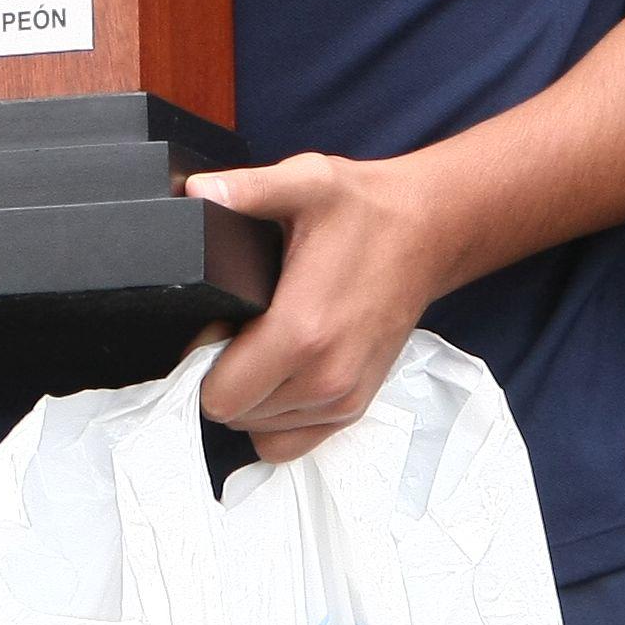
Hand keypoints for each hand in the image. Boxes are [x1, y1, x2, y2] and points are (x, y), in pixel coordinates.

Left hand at [183, 153, 459, 460]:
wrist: (428, 232)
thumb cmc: (366, 210)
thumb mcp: (307, 183)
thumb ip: (247, 189)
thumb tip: (196, 193)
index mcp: (302, 331)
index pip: (218, 394)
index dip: (202, 359)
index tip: (219, 323)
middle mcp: (325, 377)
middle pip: (234, 412)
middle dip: (224, 375)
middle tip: (242, 327)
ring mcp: (343, 399)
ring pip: (259, 428)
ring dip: (251, 395)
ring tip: (265, 344)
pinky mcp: (354, 408)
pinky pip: (289, 442)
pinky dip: (275, 417)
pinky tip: (281, 372)